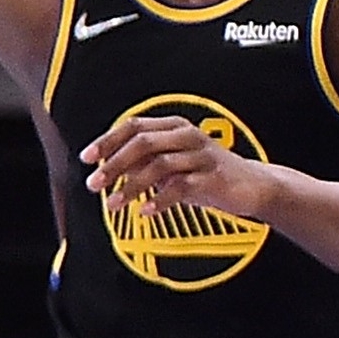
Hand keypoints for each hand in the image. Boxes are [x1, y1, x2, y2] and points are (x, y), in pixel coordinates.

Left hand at [83, 115, 283, 225]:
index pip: (133, 126)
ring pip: (159, 166)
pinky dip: (159, 200)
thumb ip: (142, 162)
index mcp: (173, 126)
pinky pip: (181, 187)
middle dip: (113, 164)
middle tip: (93, 184)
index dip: (107, 140)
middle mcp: (187, 135)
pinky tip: (144, 212)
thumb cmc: (204, 173)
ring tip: (113, 205)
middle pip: (142, 143)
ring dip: (131, 187)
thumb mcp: (170, 163)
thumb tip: (106, 168)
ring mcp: (202, 155)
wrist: (252, 185)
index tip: (86, 158)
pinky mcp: (214, 177)